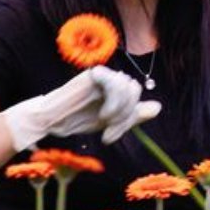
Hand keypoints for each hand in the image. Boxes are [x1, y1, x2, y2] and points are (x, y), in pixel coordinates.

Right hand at [3, 65, 160, 150]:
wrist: (51, 120)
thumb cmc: (78, 119)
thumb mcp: (110, 122)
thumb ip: (133, 115)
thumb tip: (158, 107)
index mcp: (117, 88)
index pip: (135, 95)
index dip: (130, 116)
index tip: (112, 134)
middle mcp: (112, 79)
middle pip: (135, 89)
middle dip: (126, 114)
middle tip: (109, 131)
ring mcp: (103, 75)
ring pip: (128, 86)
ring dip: (120, 109)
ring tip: (105, 121)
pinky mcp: (94, 74)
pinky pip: (115, 80)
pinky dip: (114, 100)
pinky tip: (103, 113)